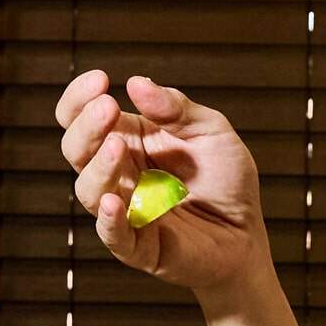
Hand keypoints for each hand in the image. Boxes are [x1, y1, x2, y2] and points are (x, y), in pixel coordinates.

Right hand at [56, 70, 267, 294]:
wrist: (248, 233)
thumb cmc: (227, 181)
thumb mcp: (210, 132)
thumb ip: (177, 108)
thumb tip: (136, 83)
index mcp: (129, 141)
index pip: (82, 117)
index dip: (80, 98)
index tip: (100, 79)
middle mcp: (119, 174)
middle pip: (76, 149)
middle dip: (86, 126)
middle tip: (108, 108)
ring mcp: (125, 210)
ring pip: (89, 190)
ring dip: (99, 167)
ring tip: (117, 147)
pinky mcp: (139, 246)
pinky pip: (113, 235)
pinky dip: (110, 220)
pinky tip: (115, 202)